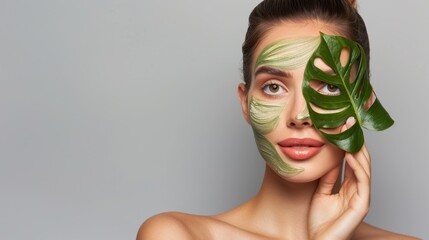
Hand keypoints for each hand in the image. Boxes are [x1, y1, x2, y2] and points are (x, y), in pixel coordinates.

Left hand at [309, 117, 370, 239]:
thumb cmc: (318, 221)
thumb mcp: (321, 191)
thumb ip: (329, 176)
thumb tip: (332, 156)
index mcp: (349, 186)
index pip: (351, 161)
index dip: (347, 144)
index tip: (341, 126)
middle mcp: (358, 190)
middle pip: (360, 161)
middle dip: (354, 141)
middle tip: (348, 122)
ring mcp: (361, 197)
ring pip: (364, 168)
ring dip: (357, 149)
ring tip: (350, 133)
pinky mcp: (362, 205)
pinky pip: (362, 181)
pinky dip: (357, 166)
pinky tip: (350, 154)